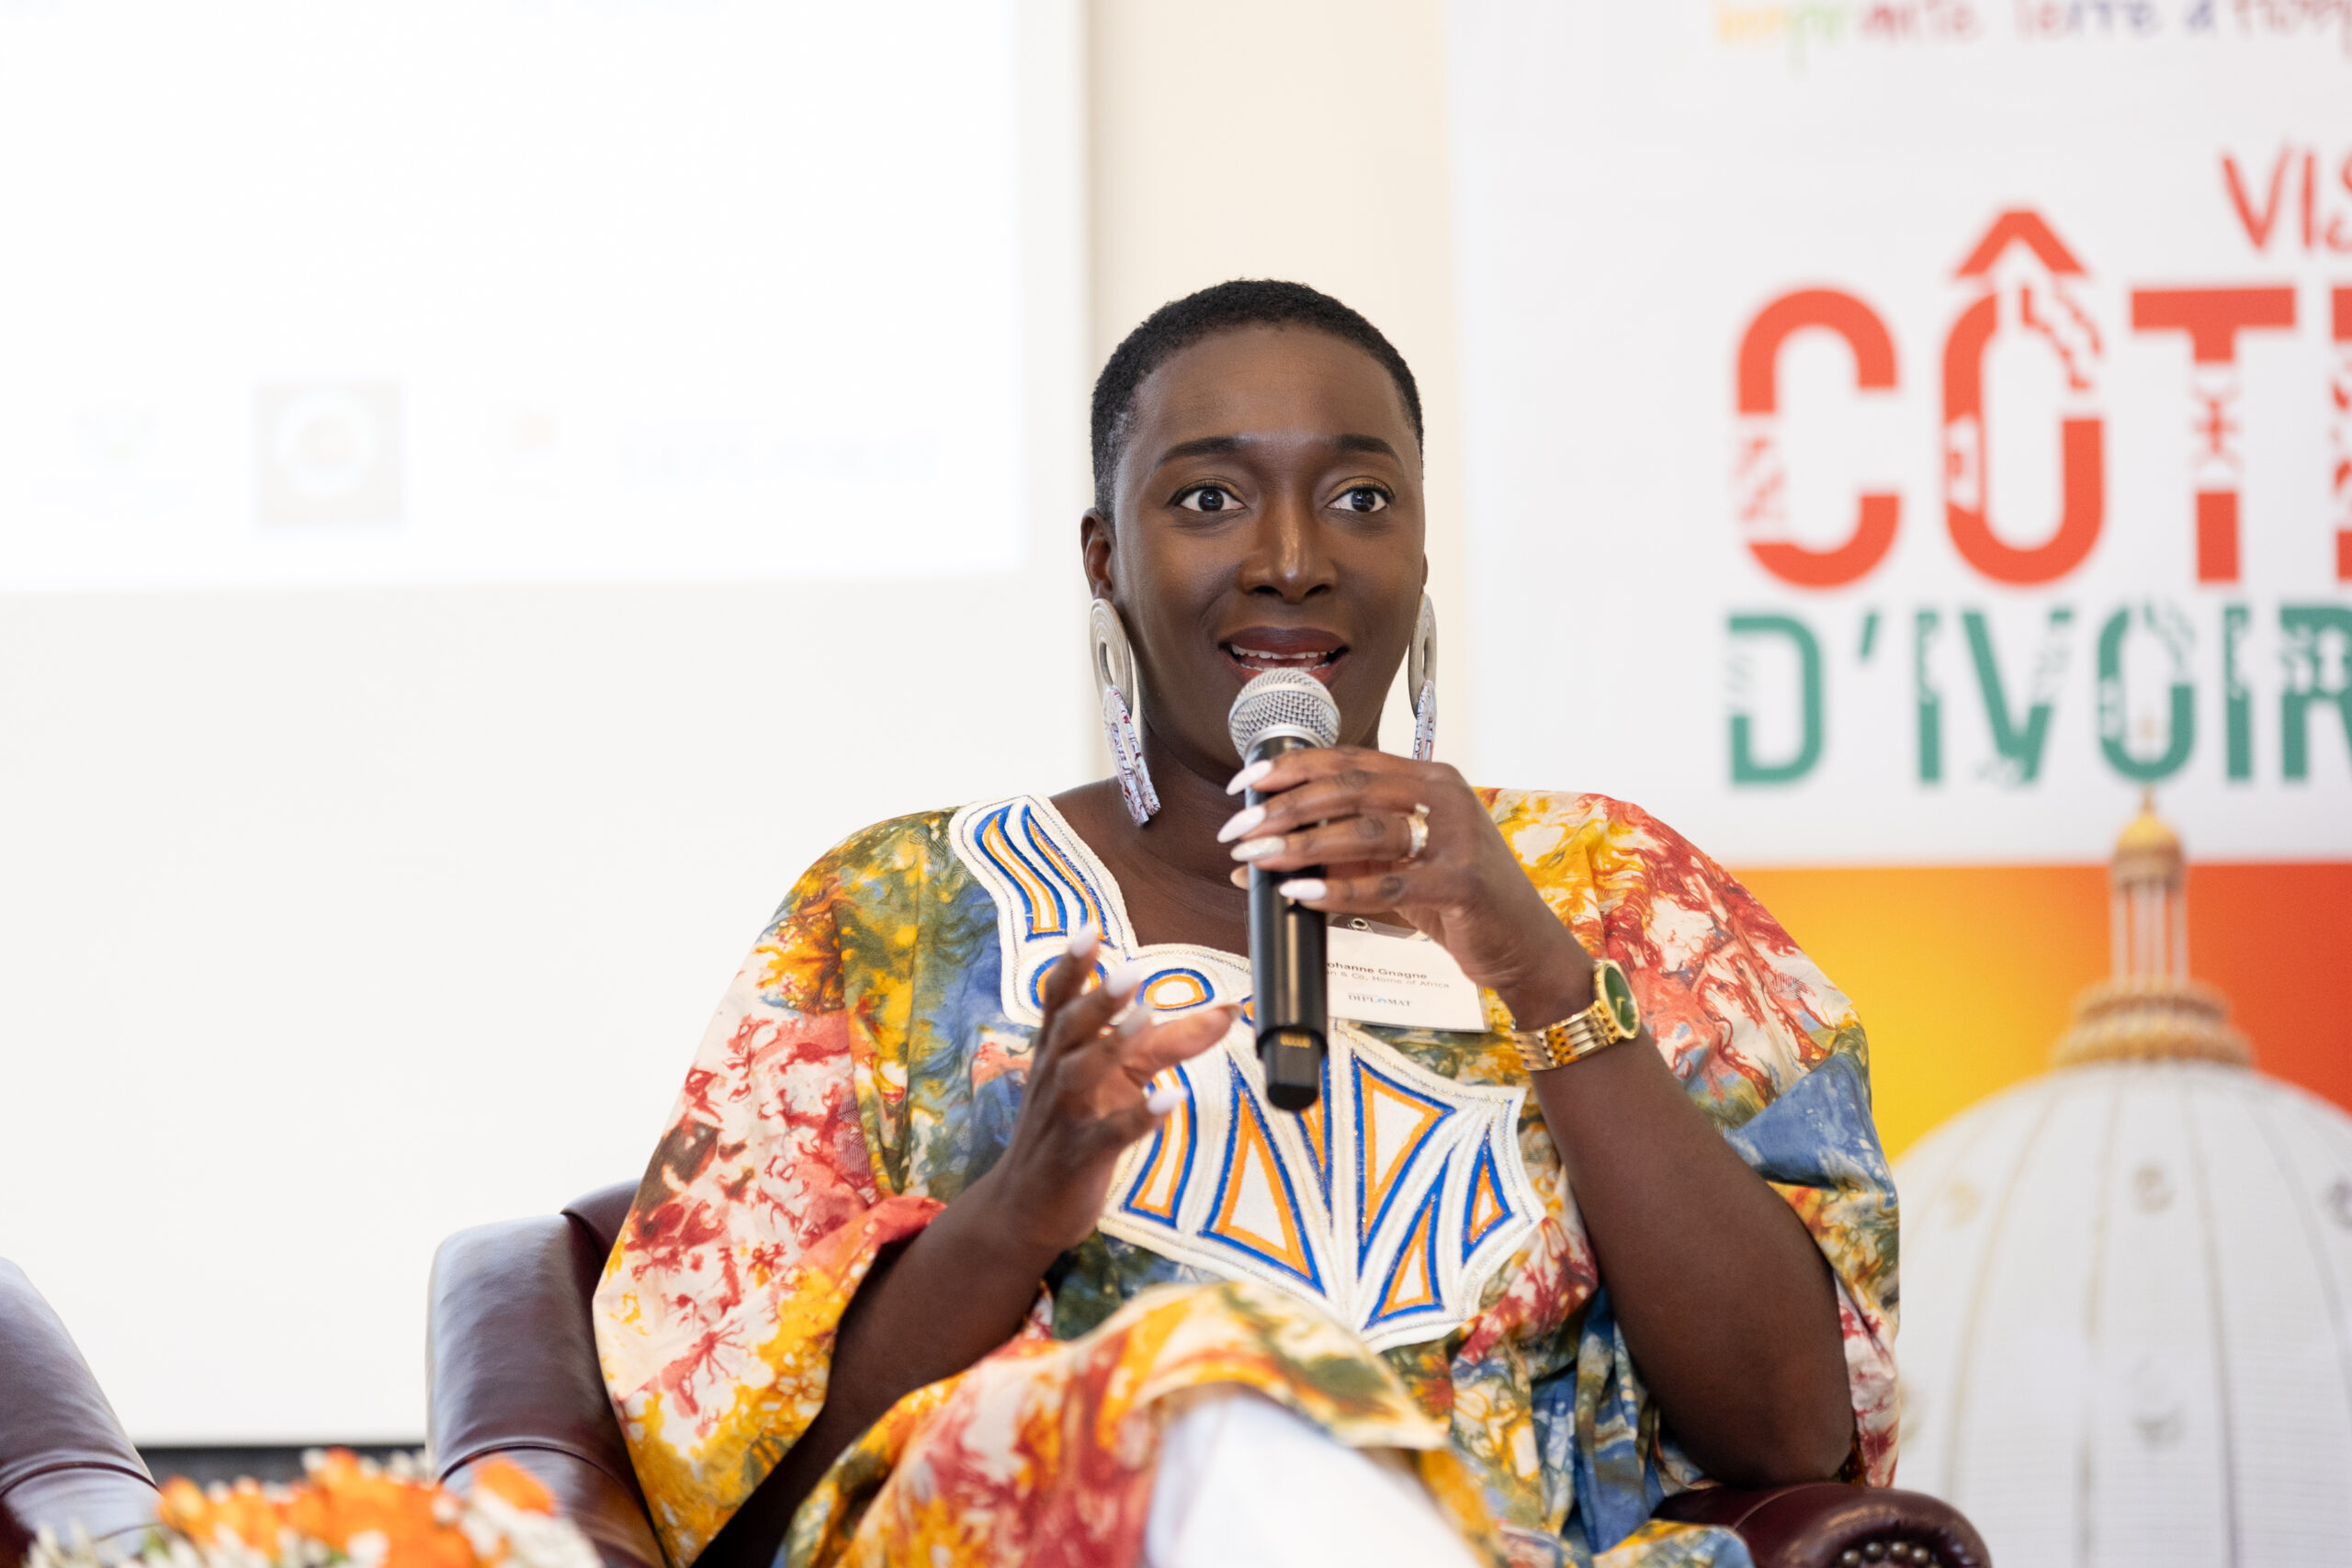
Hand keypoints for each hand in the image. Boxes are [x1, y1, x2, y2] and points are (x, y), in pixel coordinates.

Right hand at [973, 925, 1235, 1262]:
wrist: (1025, 1208)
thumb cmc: (1074, 1127)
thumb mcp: (1119, 1077)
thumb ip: (1169, 1041)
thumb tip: (1227, 1009)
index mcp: (1057, 1050)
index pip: (1057, 1000)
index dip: (1070, 965)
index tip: (1089, 930)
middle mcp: (1054, 1075)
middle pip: (1069, 1029)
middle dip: (1097, 998)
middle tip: (1130, 969)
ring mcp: (1064, 1117)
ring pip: (1079, 1075)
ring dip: (1112, 1044)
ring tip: (1146, 1018)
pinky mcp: (1080, 1157)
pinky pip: (1109, 1134)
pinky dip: (1139, 1116)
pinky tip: (1171, 1098)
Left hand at [1220, 748, 1595, 1029]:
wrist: (1523, 947)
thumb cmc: (1458, 903)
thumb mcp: (1398, 868)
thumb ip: (1342, 858)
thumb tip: (1258, 864)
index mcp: (1429, 779)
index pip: (1348, 760)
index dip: (1290, 768)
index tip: (1243, 785)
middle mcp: (1446, 796)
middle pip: (1349, 789)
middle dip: (1284, 807)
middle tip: (1238, 829)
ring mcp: (1458, 837)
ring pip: (1364, 830)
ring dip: (1302, 845)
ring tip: (1257, 860)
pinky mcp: (1462, 883)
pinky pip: (1388, 884)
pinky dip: (1338, 891)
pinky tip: (1300, 895)